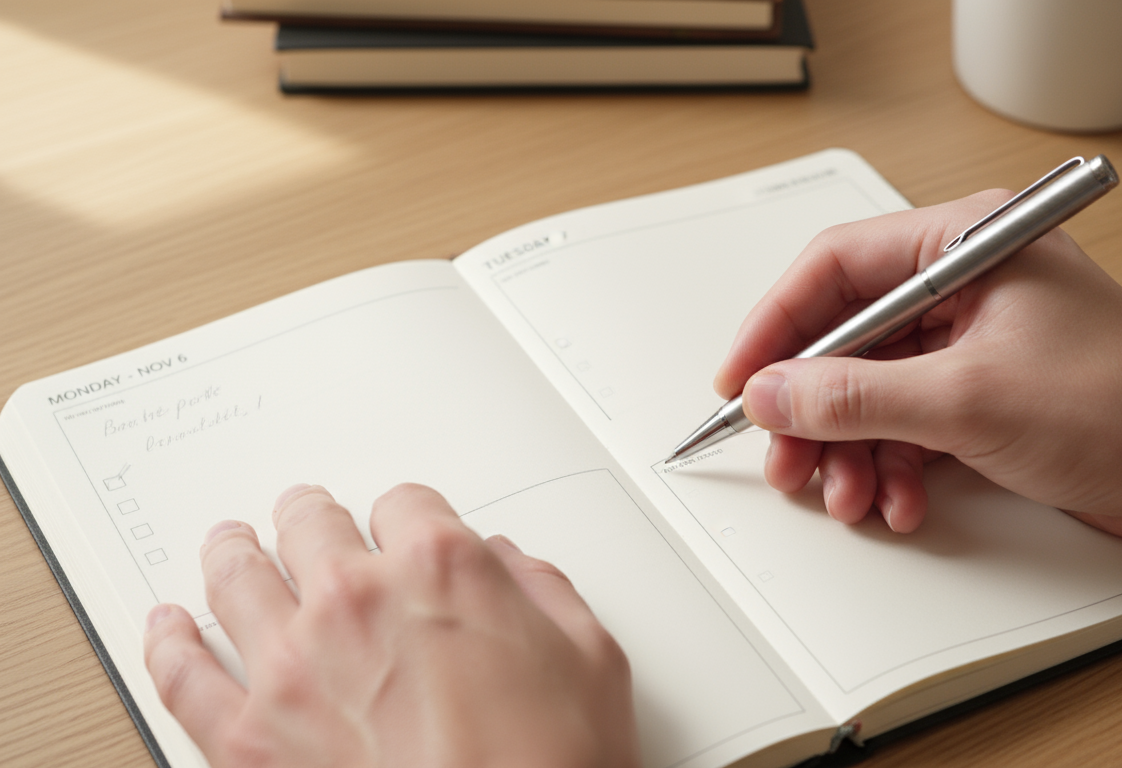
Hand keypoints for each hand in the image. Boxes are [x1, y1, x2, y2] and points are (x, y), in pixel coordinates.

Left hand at [143, 483, 638, 767]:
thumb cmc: (552, 765)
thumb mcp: (591, 660)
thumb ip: (544, 591)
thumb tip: (511, 568)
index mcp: (440, 568)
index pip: (405, 502)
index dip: (408, 515)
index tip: (404, 527)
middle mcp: (355, 601)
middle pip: (310, 524)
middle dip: (311, 516)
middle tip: (306, 515)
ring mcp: (292, 667)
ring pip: (237, 576)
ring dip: (233, 551)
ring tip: (228, 543)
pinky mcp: (246, 739)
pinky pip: (182, 674)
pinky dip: (168, 642)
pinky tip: (167, 626)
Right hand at [715, 192, 1121, 539]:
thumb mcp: (967, 399)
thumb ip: (856, 395)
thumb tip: (775, 393)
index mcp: (967, 241)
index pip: (836, 267)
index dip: (776, 325)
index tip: (741, 380)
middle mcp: (966, 281)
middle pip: (848, 337)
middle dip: (814, 408)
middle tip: (786, 457)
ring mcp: (972, 338)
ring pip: (873, 388)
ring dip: (852, 449)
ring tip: (847, 494)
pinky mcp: (982, 389)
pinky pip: (908, 420)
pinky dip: (894, 464)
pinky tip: (898, 500)